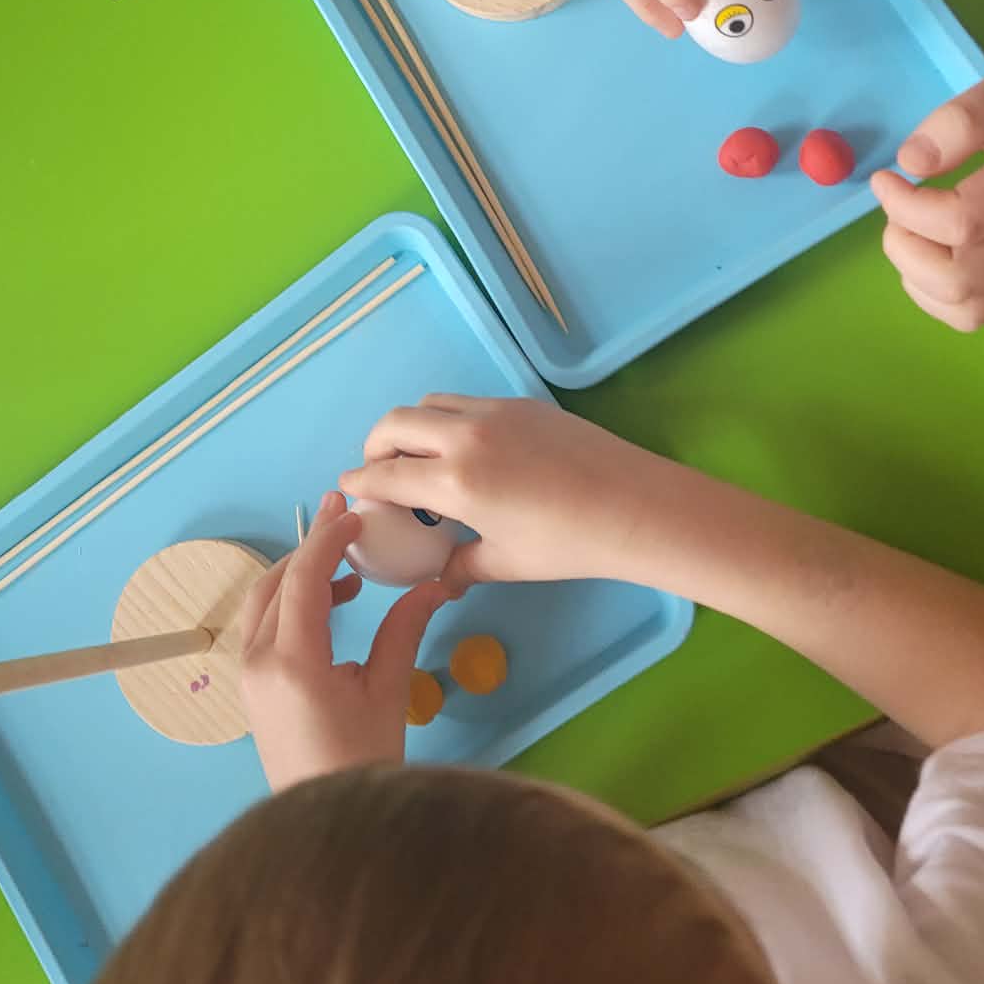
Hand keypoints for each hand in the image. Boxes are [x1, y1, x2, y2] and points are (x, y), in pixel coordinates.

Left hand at [237, 492, 447, 790]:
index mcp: (293, 662)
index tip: (353, 514)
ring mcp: (248, 675)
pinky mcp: (250, 686)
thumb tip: (434, 584)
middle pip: (276, 582)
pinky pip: (263, 625)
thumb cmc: (363, 762)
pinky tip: (331, 606)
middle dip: (311, 549)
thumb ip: (403, 630)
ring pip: (265, 601)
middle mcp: (259, 661)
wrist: (326, 829)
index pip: (303, 579)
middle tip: (347, 525)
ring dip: (300, 575)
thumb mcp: (388, 693)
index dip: (328, 539)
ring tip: (349, 572)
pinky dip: (291, 603)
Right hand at [341, 397, 662, 590]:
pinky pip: (467, 402)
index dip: (360, 482)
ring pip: (431, 403)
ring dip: (412, 425)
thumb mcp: (507, 563)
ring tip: (420, 456)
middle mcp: (466, 436)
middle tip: (379, 469)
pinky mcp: (523, 404)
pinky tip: (467, 450)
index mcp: (456, 481)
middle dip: (376, 444)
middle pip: (396, 422)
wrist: (635, 506)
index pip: (386, 474)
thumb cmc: (569, 545)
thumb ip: (461, 567)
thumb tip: (439, 581)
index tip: (347, 488)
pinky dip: (449, 419)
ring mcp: (496, 412)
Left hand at [871, 63, 983, 330]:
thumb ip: (963, 120)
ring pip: (961, 306)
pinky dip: (931, 293)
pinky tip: (927, 252)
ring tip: (913, 225)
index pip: (963, 223)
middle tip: (900, 205)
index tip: (887, 178)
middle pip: (957, 279)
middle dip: (906, 244)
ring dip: (914, 271)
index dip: (907, 207)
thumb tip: (911, 161)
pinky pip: (969, 314)